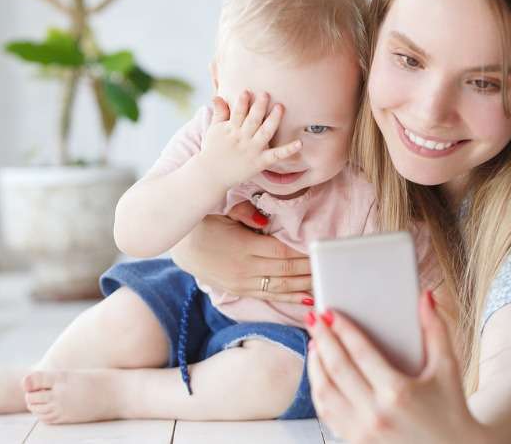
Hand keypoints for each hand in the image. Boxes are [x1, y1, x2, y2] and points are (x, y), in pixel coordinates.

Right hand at [169, 202, 311, 303]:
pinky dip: (290, 297)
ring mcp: (243, 283)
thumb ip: (246, 213)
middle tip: (330, 267)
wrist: (181, 247)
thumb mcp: (223, 213)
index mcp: (244, 247)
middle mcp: (246, 269)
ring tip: (324, 283)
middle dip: (310, 270)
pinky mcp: (240, 291)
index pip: (282, 252)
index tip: (321, 251)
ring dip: (304, 285)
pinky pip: (270, 296)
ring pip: (281, 287)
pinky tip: (306, 298)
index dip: (304, 254)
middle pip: (286, 271)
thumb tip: (267, 221)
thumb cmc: (204, 225)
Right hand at [196, 91, 302, 189]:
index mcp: (230, 130)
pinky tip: (299, 143)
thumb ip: (219, 112)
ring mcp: (252, 151)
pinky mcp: (260, 162)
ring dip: (273, 120)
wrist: (211, 175)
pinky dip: (288, 150)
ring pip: (265, 133)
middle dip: (259, 107)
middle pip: (252, 120)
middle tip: (266, 93)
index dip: (242, 102)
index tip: (247, 91)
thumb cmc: (213, 149)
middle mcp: (242, 139)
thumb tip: (217, 95)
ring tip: (280, 107)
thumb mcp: (213, 130)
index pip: (237, 113)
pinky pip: (276, 155)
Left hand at [305, 291, 486, 443]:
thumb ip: (435, 330)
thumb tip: (425, 297)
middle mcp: (376, 413)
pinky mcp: (356, 442)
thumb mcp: (448, 368)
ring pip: (324, 392)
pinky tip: (320, 374)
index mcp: (398, 392)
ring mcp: (363, 431)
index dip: (342, 329)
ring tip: (315, 344)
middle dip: (322, 339)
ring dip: (315, 365)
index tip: (331, 312)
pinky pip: (327, 414)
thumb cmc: (451, 410)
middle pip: (337, 368)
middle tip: (314, 319)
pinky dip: (319, 391)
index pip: (360, 352)